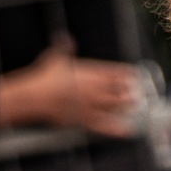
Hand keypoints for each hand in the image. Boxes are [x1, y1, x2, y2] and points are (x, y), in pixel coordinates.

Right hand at [0, 40, 141, 137]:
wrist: (34, 97)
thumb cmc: (43, 77)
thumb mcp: (55, 58)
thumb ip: (65, 48)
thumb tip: (66, 39)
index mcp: (88, 72)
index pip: (113, 72)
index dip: (124, 73)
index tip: (132, 74)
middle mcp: (93, 88)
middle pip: (117, 89)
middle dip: (127, 90)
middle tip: (135, 92)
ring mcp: (89, 105)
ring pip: (114, 106)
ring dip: (125, 105)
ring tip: (133, 105)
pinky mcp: (83, 120)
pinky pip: (103, 126)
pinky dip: (116, 129)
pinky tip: (126, 131)